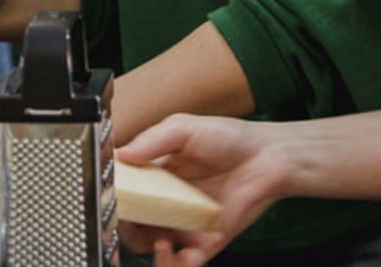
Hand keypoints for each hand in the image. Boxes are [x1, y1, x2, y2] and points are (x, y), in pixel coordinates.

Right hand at [114, 114, 291, 265]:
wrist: (269, 157)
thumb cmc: (229, 137)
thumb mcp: (184, 127)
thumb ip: (152, 140)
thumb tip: (121, 155)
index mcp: (155, 176)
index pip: (125, 194)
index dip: (114, 200)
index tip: (111, 201)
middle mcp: (166, 203)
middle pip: (133, 226)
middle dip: (126, 232)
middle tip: (132, 225)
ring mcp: (184, 224)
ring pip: (155, 249)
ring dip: (152, 253)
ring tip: (161, 241)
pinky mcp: (205, 242)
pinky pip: (185, 262)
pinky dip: (180, 264)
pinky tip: (188, 253)